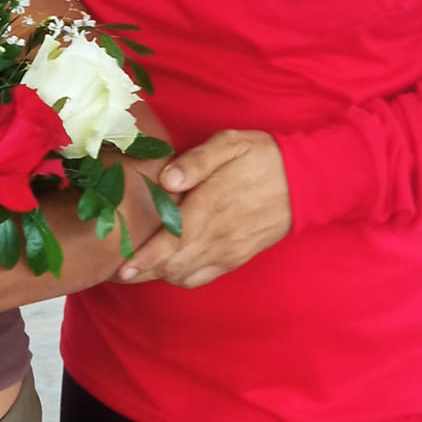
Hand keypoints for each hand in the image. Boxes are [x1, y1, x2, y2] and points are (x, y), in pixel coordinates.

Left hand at [118, 131, 291, 289]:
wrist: (305, 182)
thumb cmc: (262, 158)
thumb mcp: (230, 144)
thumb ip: (197, 160)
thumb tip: (168, 179)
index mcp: (212, 205)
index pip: (172, 239)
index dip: (145, 257)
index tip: (121, 267)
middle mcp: (219, 234)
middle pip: (173, 264)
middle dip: (142, 270)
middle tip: (116, 269)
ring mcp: (228, 250)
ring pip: (185, 275)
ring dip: (158, 276)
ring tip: (135, 270)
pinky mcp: (237, 258)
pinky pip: (202, 277)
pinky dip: (180, 278)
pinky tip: (167, 269)